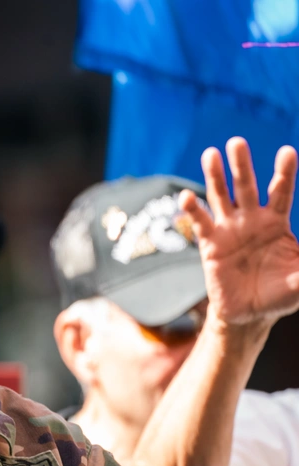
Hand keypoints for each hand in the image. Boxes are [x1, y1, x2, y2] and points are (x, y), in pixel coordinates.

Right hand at [179, 137, 298, 328]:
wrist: (249, 314)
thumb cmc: (280, 293)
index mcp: (276, 222)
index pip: (280, 191)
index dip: (283, 173)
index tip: (286, 152)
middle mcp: (251, 219)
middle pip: (246, 186)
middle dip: (241, 165)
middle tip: (237, 142)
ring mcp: (228, 229)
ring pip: (220, 197)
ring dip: (214, 177)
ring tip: (210, 154)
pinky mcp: (209, 244)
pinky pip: (200, 223)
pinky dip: (193, 209)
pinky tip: (186, 196)